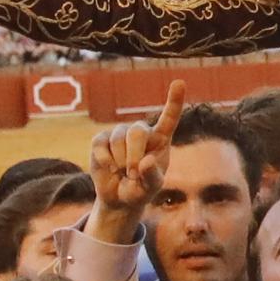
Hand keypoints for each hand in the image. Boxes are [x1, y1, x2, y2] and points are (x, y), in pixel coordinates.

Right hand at [87, 80, 185, 242]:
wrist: (119, 198)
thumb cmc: (141, 190)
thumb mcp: (151, 188)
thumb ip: (152, 176)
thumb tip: (145, 162)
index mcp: (160, 139)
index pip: (169, 118)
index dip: (174, 100)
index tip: (179, 82)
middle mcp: (141, 132)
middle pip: (137, 131)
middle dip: (134, 155)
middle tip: (133, 173)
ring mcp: (120, 134)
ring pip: (118, 139)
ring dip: (120, 162)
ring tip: (123, 173)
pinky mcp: (101, 139)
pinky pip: (100, 144)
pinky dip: (105, 161)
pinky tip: (110, 169)